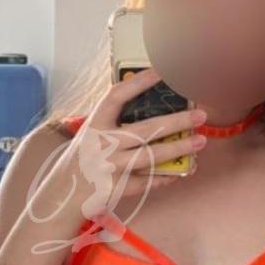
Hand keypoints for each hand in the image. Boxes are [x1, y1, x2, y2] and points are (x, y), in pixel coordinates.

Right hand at [61, 67, 206, 215]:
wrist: (64, 193)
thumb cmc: (84, 156)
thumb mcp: (92, 133)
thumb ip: (114, 120)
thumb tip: (153, 103)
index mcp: (95, 124)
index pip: (117, 96)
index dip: (139, 82)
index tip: (163, 71)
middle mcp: (102, 144)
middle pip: (145, 129)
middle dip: (176, 122)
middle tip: (200, 115)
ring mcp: (111, 168)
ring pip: (152, 156)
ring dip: (179, 149)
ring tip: (200, 141)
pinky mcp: (118, 188)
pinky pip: (149, 181)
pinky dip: (166, 176)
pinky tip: (181, 170)